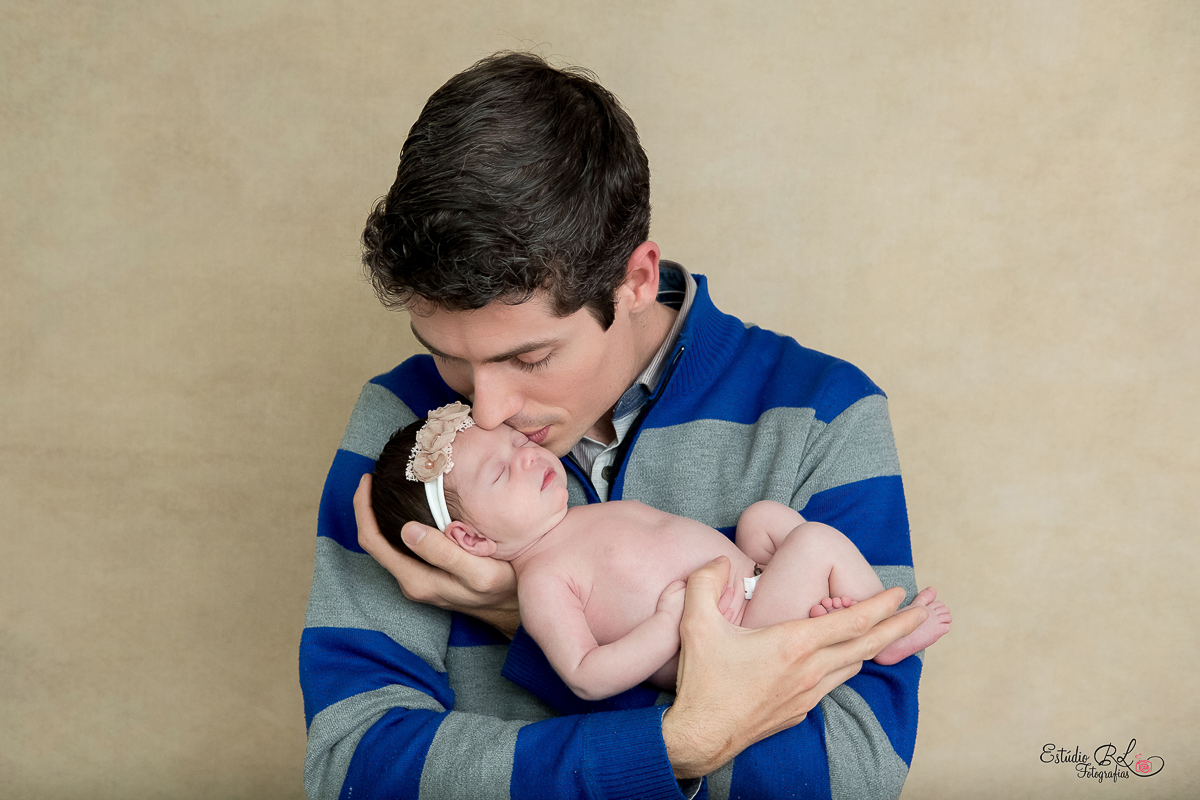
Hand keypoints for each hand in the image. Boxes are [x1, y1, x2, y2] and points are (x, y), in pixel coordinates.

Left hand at [354, 474, 520, 636]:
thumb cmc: (502, 589)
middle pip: (374, 542)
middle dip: (368, 508)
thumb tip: (407, 530)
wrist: (514, 609)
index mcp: (416, 580)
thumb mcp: (478, 571)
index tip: (367, 480)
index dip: (363, 509)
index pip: (372, 542)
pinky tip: (410, 504)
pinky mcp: (428, 574)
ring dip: (381, 515)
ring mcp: (419, 578)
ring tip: (386, 485)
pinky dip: (397, 522)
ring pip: (387, 544)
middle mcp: (411, 581)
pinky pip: (403, 546)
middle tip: (374, 475)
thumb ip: (444, 554)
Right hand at [661, 556, 927, 777]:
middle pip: (868, 644)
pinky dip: (844, 666)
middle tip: (925, 611)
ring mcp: (807, 694)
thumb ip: (706, 582)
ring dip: (871, 647)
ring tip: (882, 633)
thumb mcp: (696, 623)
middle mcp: (810, 670)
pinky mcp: (799, 711)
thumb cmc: (702, 680)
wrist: (700, 735)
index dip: (880, 604)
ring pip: (853, 666)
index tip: (900, 592)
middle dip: (900, 626)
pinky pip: (833, 684)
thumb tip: (719, 559)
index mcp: (794, 644)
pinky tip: (837, 661)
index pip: (852, 621)